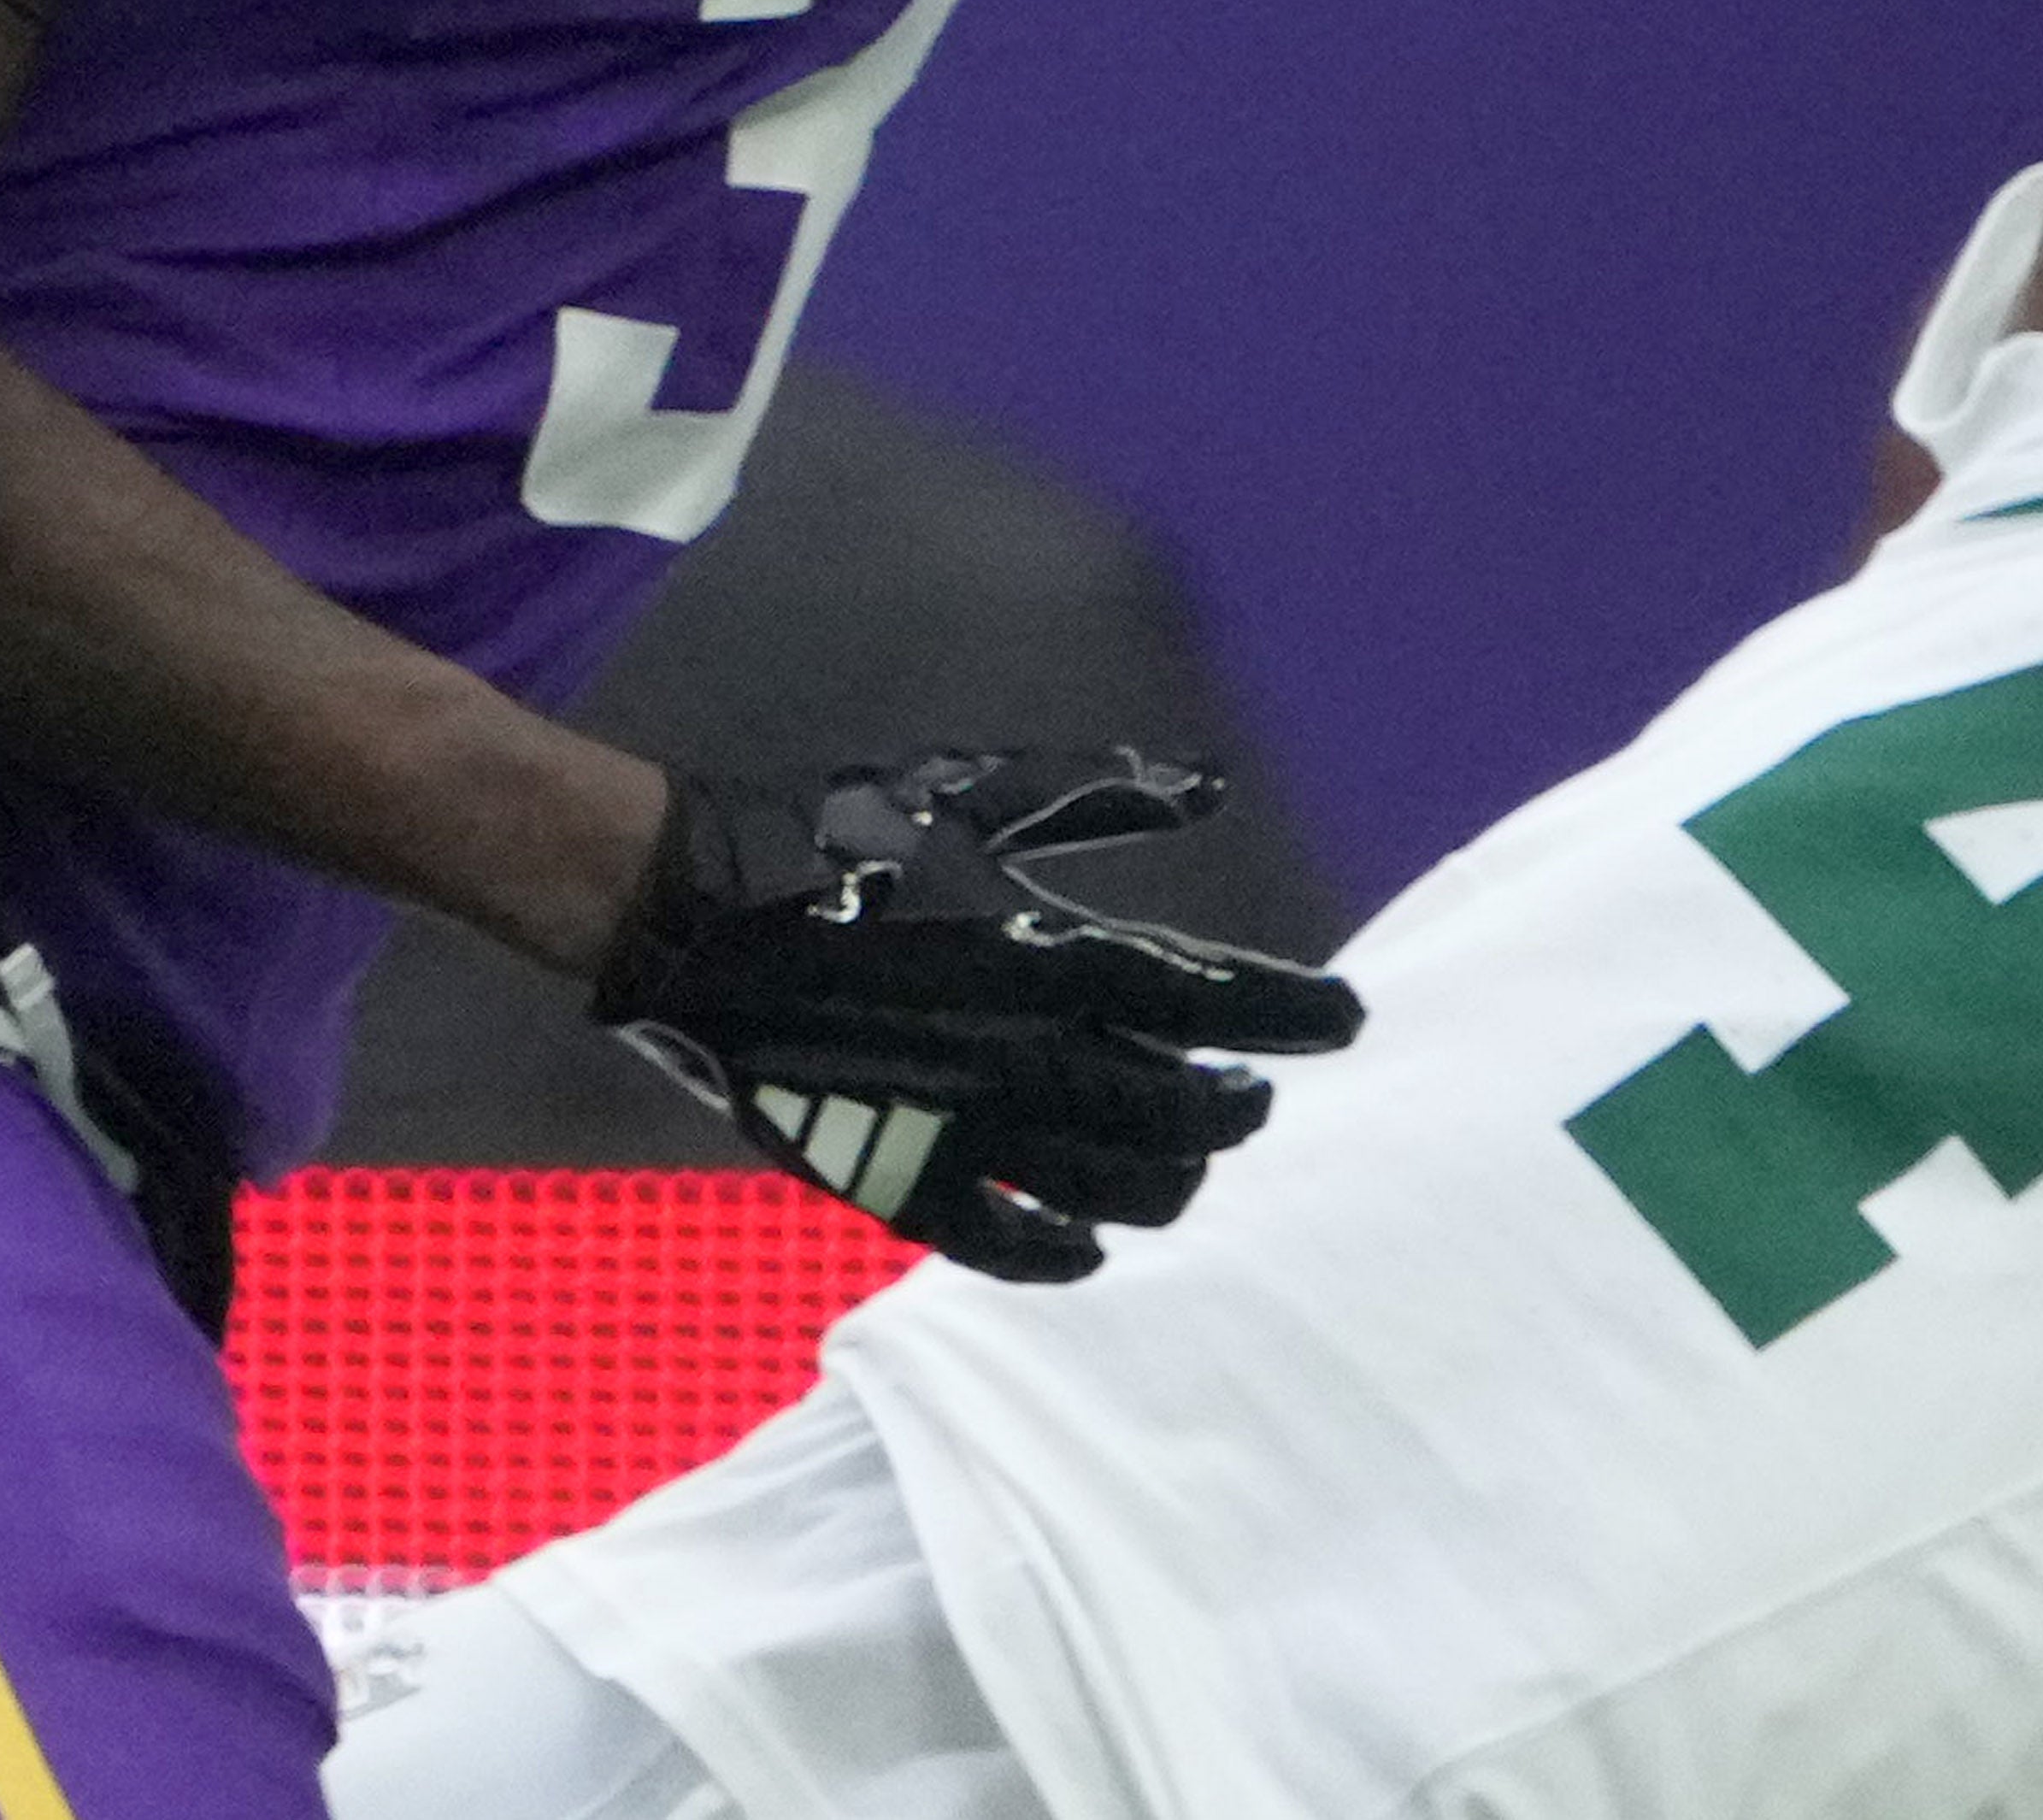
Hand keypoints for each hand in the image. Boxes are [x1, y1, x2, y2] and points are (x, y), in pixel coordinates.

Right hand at [597, 748, 1361, 1280]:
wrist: (692, 910)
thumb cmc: (838, 838)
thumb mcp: (978, 793)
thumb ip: (1103, 795)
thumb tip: (1208, 785)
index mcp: (1057, 950)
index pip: (1222, 998)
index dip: (1300, 1016)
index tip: (1350, 1022)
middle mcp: (1027, 1049)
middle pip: (1185, 1113)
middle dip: (1237, 1108)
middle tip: (1253, 1096)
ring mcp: (962, 1124)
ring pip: (1116, 1192)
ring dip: (1171, 1184)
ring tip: (1185, 1163)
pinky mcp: (895, 1176)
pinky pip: (1003, 1245)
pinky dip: (1061, 1257)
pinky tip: (1091, 1246)